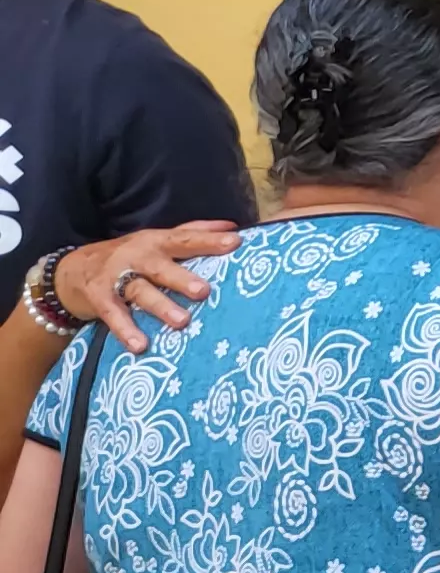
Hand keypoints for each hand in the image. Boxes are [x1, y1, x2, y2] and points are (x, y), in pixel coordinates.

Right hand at [60, 222, 238, 354]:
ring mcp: (116, 277)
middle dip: (182, 278)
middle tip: (203, 291)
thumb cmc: (128, 256)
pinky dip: (125, 329)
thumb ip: (192, 232)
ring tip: (182, 321)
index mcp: (156, 242)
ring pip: (140, 291)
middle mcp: (137, 257)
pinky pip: (114, 314)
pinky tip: (140, 345)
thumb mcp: (157, 240)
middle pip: (161, 267)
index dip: (208, 240)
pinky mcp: (99, 298)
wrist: (71, 270)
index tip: (235, 242)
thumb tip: (232, 227)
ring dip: (160, 306)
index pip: (185, 239)